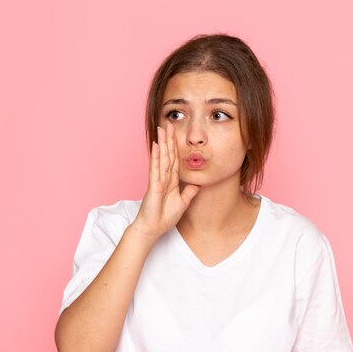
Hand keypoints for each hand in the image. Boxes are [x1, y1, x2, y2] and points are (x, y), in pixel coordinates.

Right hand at [132, 121, 199, 239]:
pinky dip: (157, 157)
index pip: (175, 160)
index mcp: (171, 181)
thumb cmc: (164, 217)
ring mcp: (158, 180)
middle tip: (169, 123)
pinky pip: (155, 168)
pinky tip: (157, 146)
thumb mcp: (183, 202)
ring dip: (163, 142)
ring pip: (162, 158)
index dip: (176, 146)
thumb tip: (199, 184)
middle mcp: (164, 177)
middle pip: (168, 154)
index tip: (177, 133)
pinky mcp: (153, 185)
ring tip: (162, 128)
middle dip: (169, 139)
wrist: (153, 228)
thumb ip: (189, 192)